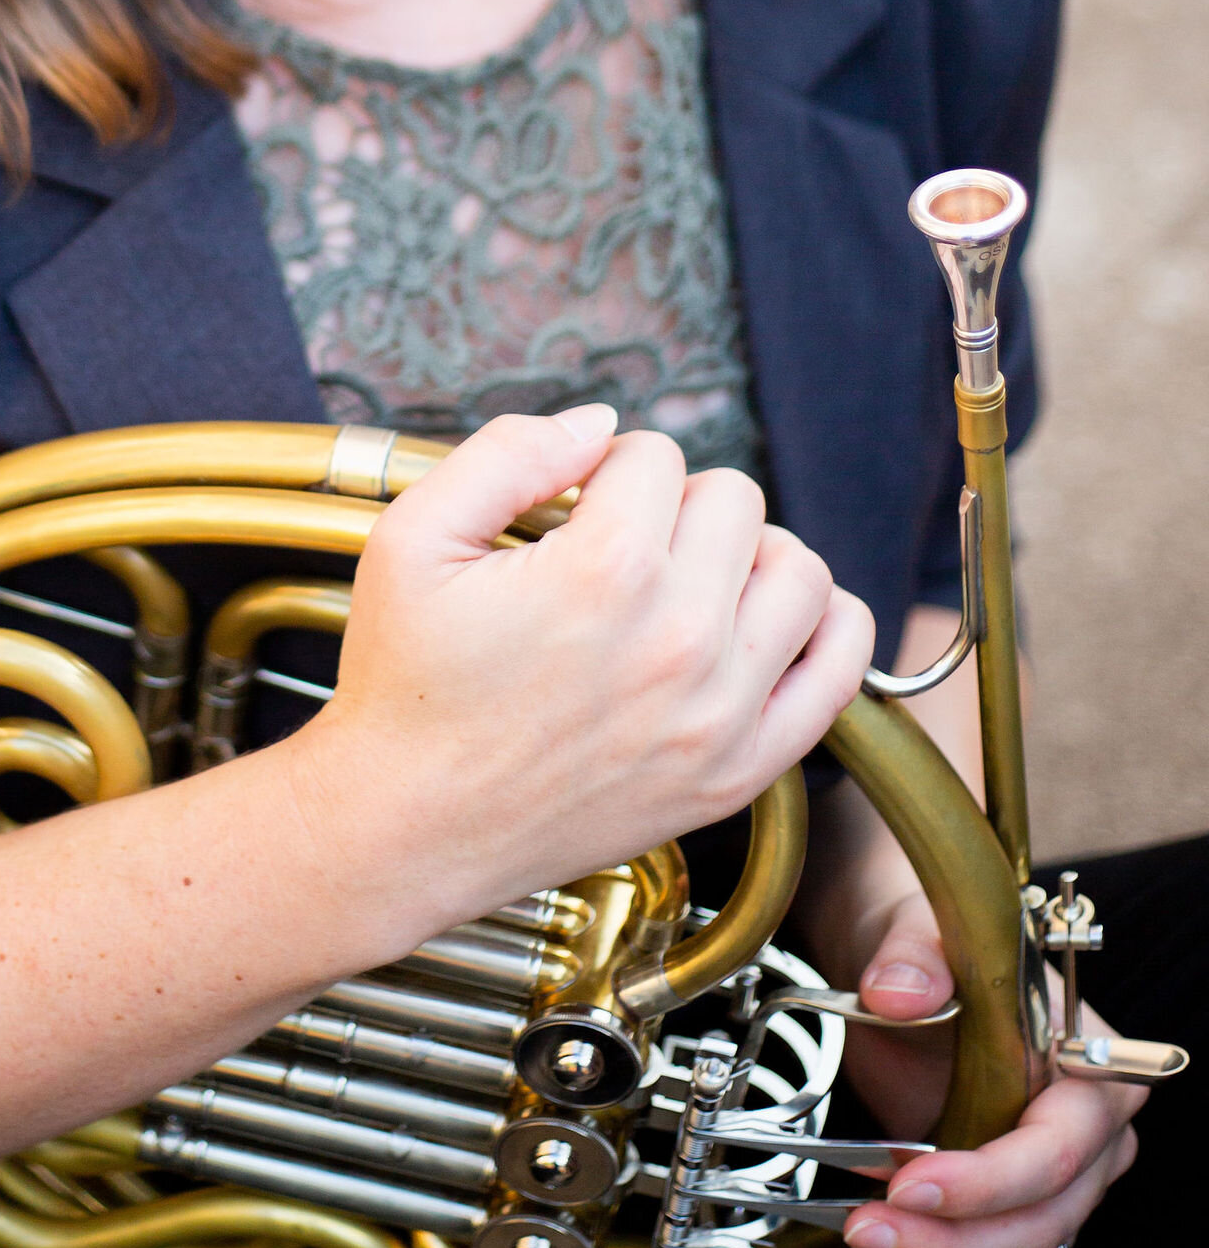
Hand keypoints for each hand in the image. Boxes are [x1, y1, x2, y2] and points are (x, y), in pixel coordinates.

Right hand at [290, 407, 874, 944]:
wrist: (408, 825)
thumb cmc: (405, 683)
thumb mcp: (410, 536)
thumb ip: (507, 452)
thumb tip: (599, 422)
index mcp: (604, 572)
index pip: (655, 456)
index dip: (603, 469)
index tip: (568, 511)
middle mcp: (680, 639)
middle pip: (734, 500)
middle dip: (672, 508)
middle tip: (613, 550)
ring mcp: (721, 711)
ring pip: (799, 568)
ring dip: (746, 558)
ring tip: (682, 584)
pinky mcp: (741, 769)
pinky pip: (842, 666)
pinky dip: (819, 627)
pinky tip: (755, 624)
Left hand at [838, 891, 1143, 1247]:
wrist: (901, 965)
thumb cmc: (928, 945)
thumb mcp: (919, 931)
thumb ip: (916, 957)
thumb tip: (898, 992)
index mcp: (1091, 1072)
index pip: (1056, 1151)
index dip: (988, 1181)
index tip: (908, 1183)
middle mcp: (1088, 1142)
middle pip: (1041, 1224)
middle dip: (952, 1244)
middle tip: (865, 1230)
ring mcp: (1053, 1188)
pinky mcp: (1009, 1216)